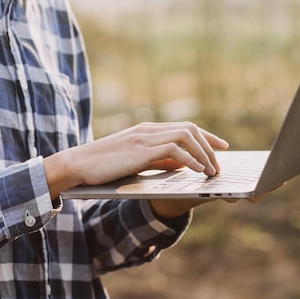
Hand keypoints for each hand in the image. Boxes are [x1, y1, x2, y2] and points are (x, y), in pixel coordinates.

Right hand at [43, 122, 228, 198]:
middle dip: (210, 145)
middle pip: (190, 129)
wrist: (77, 165)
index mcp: (147, 130)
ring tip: (212, 171)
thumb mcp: (135, 161)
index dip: (206, 137)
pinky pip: (175, 149)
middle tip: (220, 164)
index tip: (222, 147)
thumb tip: (182, 164)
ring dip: (204, 153)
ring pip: (186, 136)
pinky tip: (198, 171)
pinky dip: (190, 159)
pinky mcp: (141, 149)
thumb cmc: (104, 166)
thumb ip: (157, 159)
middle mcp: (149, 129)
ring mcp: (145, 137)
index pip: (184, 127)